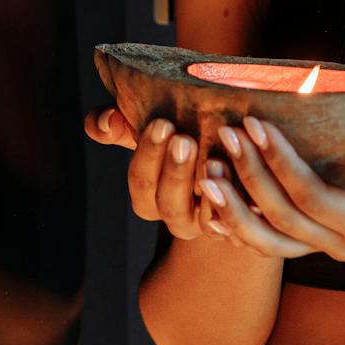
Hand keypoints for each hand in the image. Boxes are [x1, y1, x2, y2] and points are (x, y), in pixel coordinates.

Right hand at [84, 107, 227, 242]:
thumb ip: (121, 123)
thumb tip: (106, 121)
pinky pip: (232, 221)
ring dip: (206, 188)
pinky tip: (238, 173)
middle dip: (175, 171)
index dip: (149, 155)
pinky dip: (235, 200)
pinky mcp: (235, 224)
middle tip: (184, 139)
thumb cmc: (182, 134)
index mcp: (148, 196)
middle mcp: (176, 216)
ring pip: (200, 218)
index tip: (162, 124)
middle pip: (169, 203)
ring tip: (213, 158)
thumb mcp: (151, 128)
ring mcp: (206, 224)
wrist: (228, 152)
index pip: (141, 183)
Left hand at [202, 119, 344, 259]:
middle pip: (284, 218)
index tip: (257, 124)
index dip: (282, 164)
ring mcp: (324, 248)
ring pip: (268, 242)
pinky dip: (235, 227)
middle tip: (226, 134)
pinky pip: (267, 244)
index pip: (315, 199)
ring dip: (233, 208)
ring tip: (206, 170)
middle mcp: (344, 246)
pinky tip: (208, 204)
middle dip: (250, 175)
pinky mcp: (309, 241)